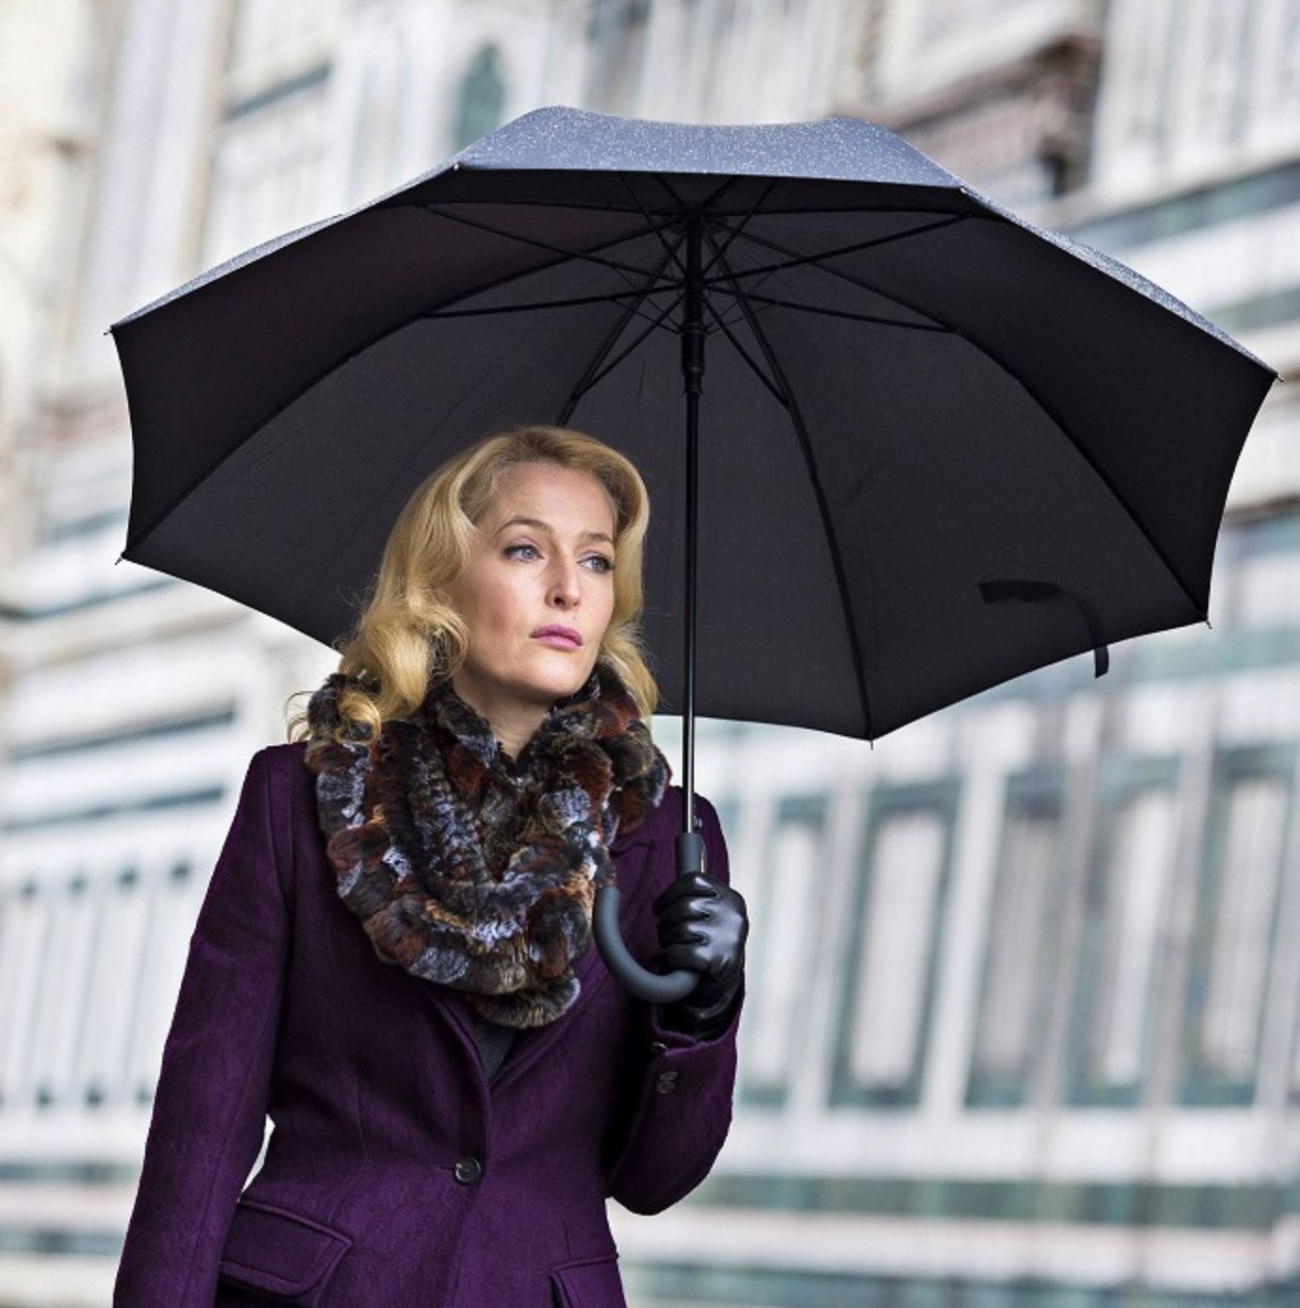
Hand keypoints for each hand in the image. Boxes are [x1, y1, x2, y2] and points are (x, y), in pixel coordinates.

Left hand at [651, 872, 747, 1032]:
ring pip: (681, 929)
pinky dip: (666, 957)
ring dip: (666, 940)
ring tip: (668, 948)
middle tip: (664, 933)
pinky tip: (663, 960)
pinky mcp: (719, 961)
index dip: (669, 893)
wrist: (720, 985)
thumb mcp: (712, 914)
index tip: (658, 907)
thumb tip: (678, 857)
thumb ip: (697, 894)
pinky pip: (680, 952)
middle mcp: (734, 915)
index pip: (693, 881)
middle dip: (666, 921)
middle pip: (684, 905)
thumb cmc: (708, 942)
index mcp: (732, 898)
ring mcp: (729, 938)